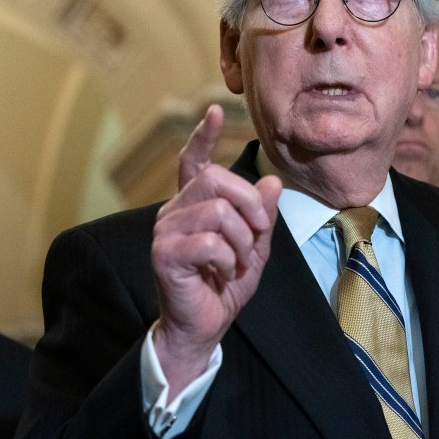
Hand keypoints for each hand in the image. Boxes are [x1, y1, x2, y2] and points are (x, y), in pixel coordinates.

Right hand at [151, 105, 281, 396]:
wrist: (203, 327)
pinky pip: (211, 241)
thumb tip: (274, 182)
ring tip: (237, 262)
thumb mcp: (254, 248)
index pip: (194, 162)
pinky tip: (221, 272)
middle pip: (217, 179)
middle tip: (257, 234)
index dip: (203, 136)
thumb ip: (262, 217)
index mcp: (193, 205)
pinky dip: (229, 258)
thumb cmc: (223, 286)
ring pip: (218, 211)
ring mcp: (166, 230)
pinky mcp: (164, 253)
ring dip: (242, 241)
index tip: (216, 112)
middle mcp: (175, 211)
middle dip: (250, 206)